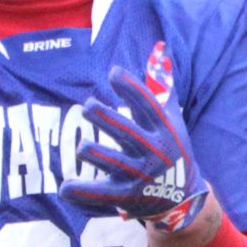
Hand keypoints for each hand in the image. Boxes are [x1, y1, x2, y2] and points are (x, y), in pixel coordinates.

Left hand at [59, 40, 211, 231]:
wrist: (181, 197)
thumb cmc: (171, 149)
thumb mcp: (171, 119)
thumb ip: (162, 87)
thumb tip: (159, 49)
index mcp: (163, 130)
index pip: (148, 106)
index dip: (131, 88)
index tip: (114, 72)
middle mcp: (153, 152)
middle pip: (128, 134)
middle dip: (107, 120)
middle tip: (87, 106)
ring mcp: (139, 176)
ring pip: (114, 164)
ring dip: (96, 154)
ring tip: (82, 147)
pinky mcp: (125, 196)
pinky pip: (101, 195)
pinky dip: (83, 192)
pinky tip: (65, 187)